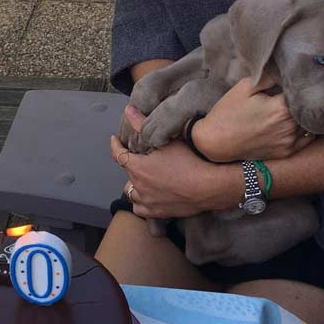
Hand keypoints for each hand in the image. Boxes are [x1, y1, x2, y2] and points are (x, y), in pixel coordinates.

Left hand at [111, 110, 243, 218]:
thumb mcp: (167, 140)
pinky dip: (140, 203)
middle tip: (138, 158)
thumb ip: (144, 125)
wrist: (208, 187)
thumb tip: (128, 111)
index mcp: (138, 167)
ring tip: (141, 179)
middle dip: (130, 164)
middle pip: (127, 173)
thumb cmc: (189, 162)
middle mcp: (139, 186)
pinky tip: (146, 198)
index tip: (114, 140)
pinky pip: (139, 209)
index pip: (118, 154)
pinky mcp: (157, 213)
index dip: (115, 146)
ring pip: (131, 192)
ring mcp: (147, 201)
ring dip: (134, 184)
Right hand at [193, 77, 312, 161]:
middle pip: (309, 108)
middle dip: (306, 98)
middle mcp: (289, 126)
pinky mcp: (286, 152)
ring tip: (302, 104)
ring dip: (307, 113)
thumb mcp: (245, 87)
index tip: (299, 78)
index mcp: (281, 108)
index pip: (302, 91)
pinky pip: (307, 139)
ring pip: (310, 123)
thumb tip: (286, 70)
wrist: (216, 141)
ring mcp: (289, 141)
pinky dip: (307, 129)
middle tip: (303, 89)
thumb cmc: (228, 112)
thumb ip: (269, 76)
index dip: (301, 83)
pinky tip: (301, 120)